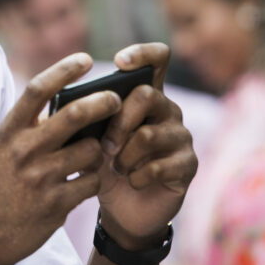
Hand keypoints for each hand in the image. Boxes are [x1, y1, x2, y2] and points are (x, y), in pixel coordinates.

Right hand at [0, 53, 122, 264]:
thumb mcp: (1, 150)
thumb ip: (28, 127)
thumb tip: (66, 102)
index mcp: (8, 132)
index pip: (38, 89)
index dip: (64, 69)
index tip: (85, 60)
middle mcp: (24, 151)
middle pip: (75, 114)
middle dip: (103, 103)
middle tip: (116, 100)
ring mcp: (41, 178)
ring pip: (91, 151)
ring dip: (100, 150)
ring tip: (96, 154)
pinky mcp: (55, 206)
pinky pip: (92, 183)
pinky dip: (95, 180)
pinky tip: (87, 182)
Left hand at [96, 43, 197, 249]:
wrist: (123, 211)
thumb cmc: (106, 166)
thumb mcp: (93, 139)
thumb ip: (92, 117)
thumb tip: (77, 104)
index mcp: (146, 96)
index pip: (158, 59)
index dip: (142, 54)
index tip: (120, 62)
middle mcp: (168, 110)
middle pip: (147, 95)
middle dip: (118, 121)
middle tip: (106, 145)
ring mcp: (181, 136)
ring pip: (149, 134)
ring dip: (125, 156)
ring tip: (117, 168)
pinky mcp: (188, 164)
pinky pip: (160, 166)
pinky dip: (138, 177)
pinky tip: (133, 182)